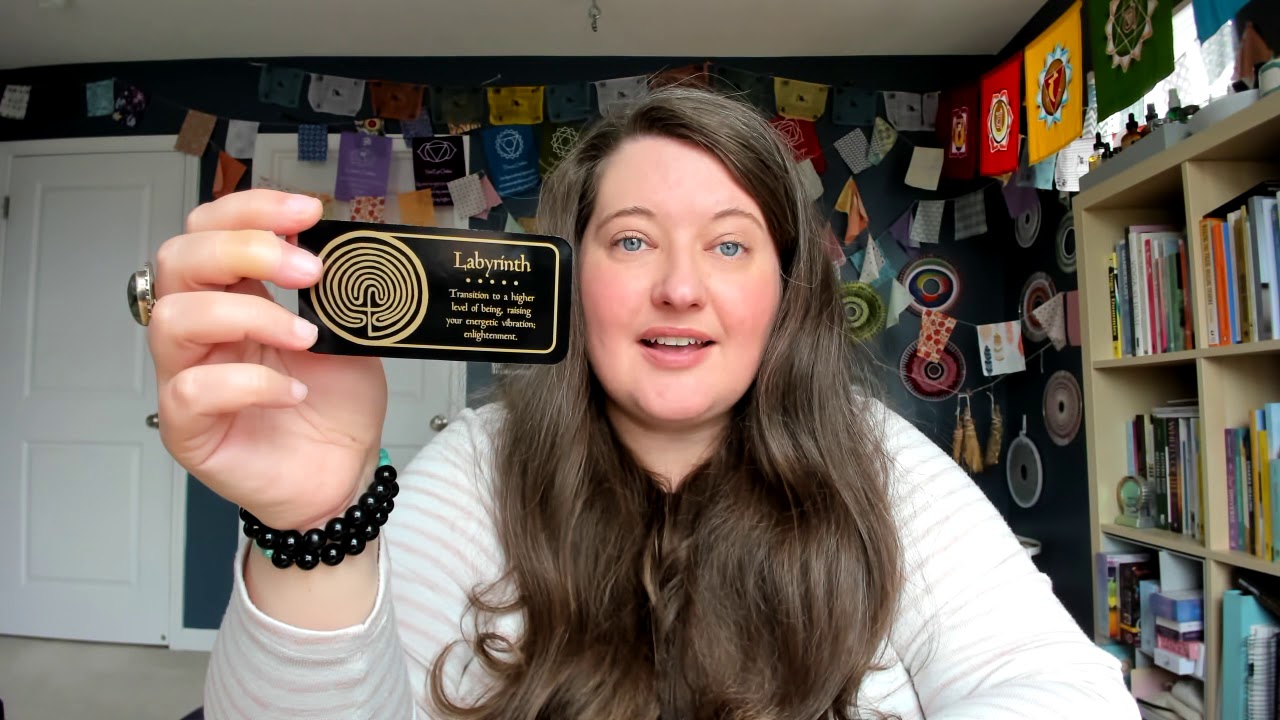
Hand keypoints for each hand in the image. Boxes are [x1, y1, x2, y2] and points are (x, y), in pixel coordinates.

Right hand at [149, 189, 386, 530]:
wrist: (345, 473)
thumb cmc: (335, 408)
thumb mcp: (346, 331)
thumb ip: (332, 289)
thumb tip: (336, 245)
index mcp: (235, 296)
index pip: (212, 229)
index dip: (251, 209)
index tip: (306, 211)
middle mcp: (204, 331)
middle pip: (178, 259)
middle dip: (244, 248)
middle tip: (306, 268)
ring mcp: (188, 376)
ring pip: (175, 319)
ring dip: (249, 314)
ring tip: (306, 337)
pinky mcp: (188, 428)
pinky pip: (194, 390)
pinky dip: (251, 383)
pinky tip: (293, 390)